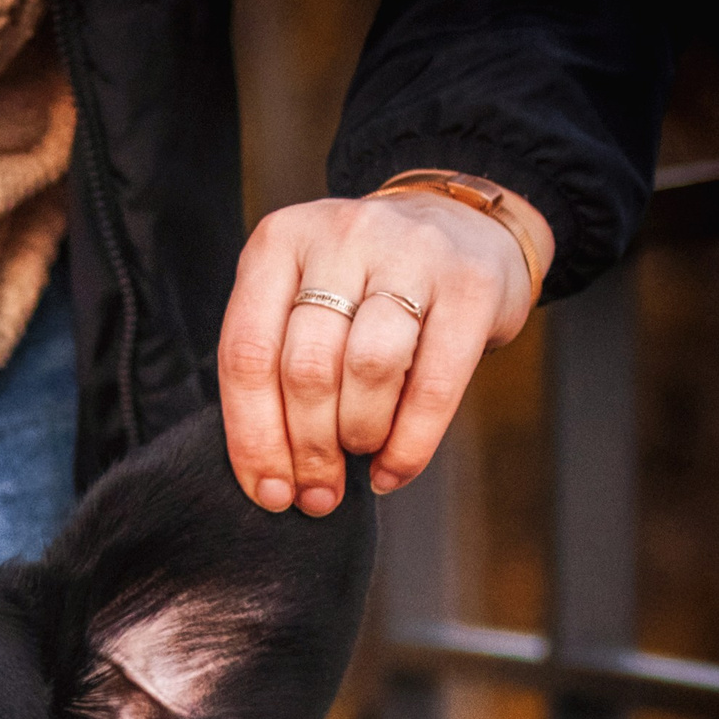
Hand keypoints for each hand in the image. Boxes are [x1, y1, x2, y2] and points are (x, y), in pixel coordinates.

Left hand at [218, 187, 550, 514]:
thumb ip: (275, 367)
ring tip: (360, 453)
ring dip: (359, 435)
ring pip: (368, 369)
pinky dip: (411, 442)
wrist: (463, 226)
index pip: (246, 355)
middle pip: (306, 368)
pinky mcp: (472, 284)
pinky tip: (395, 470)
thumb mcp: (302, 300)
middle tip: (316, 491)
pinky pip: (435, 383)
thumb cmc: (363, 286)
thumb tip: (271, 478)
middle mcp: (341, 238)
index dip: (253, 437)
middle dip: (307, 448)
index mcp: (278, 244)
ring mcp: (411, 254)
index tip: (267, 492)